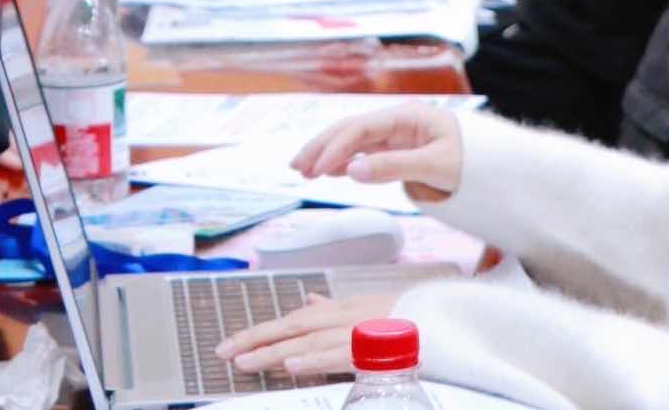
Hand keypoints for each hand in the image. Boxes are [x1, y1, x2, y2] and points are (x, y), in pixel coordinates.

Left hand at [216, 293, 397, 375]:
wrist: (445, 321)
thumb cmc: (404, 318)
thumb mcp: (364, 309)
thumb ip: (332, 309)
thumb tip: (308, 303)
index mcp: (339, 309)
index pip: (291, 320)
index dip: (259, 332)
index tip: (229, 345)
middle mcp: (344, 316)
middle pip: (292, 327)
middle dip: (256, 340)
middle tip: (223, 353)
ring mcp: (358, 331)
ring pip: (309, 341)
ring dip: (274, 352)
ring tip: (245, 362)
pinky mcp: (374, 348)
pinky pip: (339, 354)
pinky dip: (314, 359)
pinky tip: (292, 365)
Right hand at [293, 103, 462, 202]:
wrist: (500, 168)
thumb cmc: (474, 162)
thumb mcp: (437, 166)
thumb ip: (395, 167)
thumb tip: (353, 170)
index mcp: (407, 117)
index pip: (361, 130)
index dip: (335, 148)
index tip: (316, 169)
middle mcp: (399, 122)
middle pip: (351, 130)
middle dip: (322, 146)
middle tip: (296, 167)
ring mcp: (399, 136)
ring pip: (355, 142)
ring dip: (329, 153)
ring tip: (303, 169)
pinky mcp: (402, 151)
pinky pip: (367, 153)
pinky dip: (345, 161)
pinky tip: (331, 170)